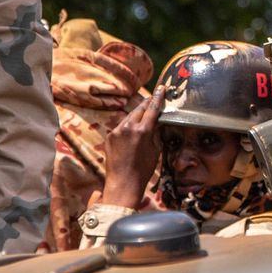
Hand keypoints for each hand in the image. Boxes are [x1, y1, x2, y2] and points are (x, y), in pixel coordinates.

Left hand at [98, 86, 165, 208]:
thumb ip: (156, 133)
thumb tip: (158, 122)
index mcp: (143, 131)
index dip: (158, 98)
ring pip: (129, 116)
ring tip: (144, 114)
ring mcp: (116, 131)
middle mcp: (128, 128)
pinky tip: (132, 131)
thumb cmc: (143, 170)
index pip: (152, 109)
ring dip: (137, 114)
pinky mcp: (109, 137)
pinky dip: (128, 126)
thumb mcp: (156, 150)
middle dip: (147, 103)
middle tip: (154, 98)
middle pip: (139, 109)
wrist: (122, 183)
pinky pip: (121, 126)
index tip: (162, 89)